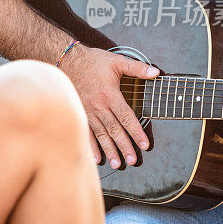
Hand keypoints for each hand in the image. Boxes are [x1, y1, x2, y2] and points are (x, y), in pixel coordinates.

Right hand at [58, 44, 158, 168]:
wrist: (66, 60)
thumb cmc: (92, 61)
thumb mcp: (116, 61)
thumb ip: (137, 68)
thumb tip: (156, 72)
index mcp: (110, 95)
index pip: (126, 117)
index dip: (136, 131)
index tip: (144, 145)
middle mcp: (99, 106)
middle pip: (114, 129)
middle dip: (124, 146)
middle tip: (132, 161)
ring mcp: (87, 111)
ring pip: (101, 134)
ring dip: (109, 149)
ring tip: (117, 164)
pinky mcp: (79, 112)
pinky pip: (85, 132)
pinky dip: (91, 146)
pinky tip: (96, 158)